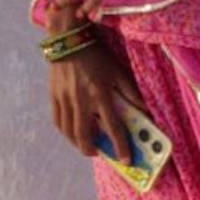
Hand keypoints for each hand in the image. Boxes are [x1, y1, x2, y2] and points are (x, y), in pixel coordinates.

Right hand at [44, 29, 141, 158]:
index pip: (112, 127)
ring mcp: (65, 99)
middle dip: (92, 150)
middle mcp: (81, 100)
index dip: (120, 146)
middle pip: (84, 136)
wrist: (68, 39)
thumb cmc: (96, 55)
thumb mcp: (118, 71)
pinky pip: (58, 121)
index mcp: (100, 94)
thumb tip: (145, 111)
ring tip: (86, 144)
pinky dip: (65, 131)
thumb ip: (131, 93)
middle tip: (100, 153)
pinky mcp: (53, 96)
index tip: (126, 160)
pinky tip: (71, 132)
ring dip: (78, 143)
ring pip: (68, 132)